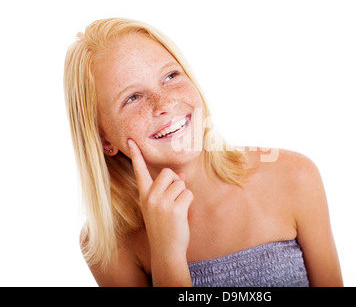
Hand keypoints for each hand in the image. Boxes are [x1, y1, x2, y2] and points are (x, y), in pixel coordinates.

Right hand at [127, 139, 192, 258]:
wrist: (166, 251)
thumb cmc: (164, 227)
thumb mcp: (160, 207)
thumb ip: (168, 190)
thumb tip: (182, 174)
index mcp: (144, 196)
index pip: (139, 171)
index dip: (136, 155)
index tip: (131, 141)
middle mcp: (150, 197)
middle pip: (168, 172)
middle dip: (176, 181)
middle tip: (174, 198)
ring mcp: (161, 203)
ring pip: (181, 184)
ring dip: (183, 195)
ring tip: (177, 211)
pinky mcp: (174, 209)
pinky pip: (188, 194)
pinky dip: (189, 202)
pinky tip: (182, 215)